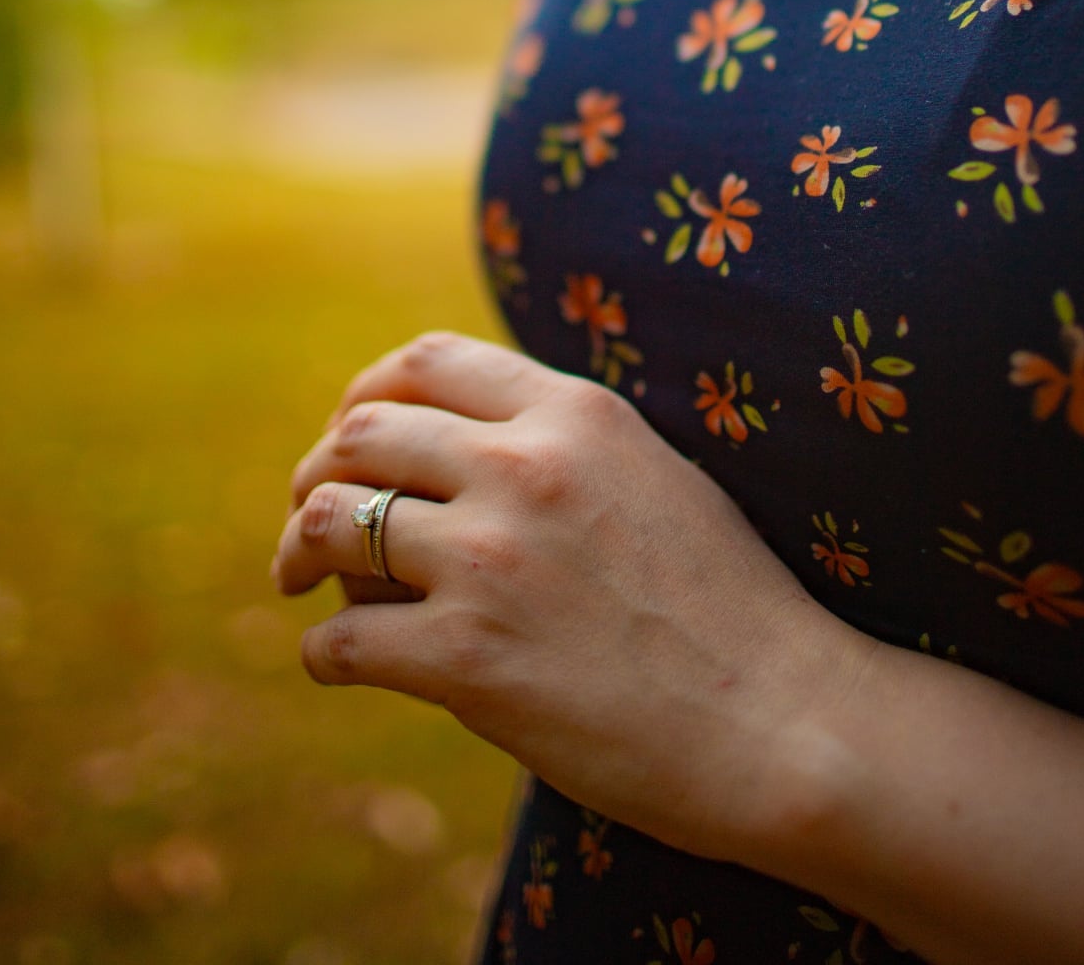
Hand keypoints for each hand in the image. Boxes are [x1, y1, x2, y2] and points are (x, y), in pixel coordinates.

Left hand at [274, 330, 866, 865]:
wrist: (782, 721)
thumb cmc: (728, 608)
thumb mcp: (652, 472)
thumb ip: (563, 442)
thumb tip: (464, 438)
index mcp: (574, 413)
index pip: (425, 362)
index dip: (366, 395)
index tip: (352, 438)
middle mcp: (525, 469)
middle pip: (361, 435)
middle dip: (317, 474)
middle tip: (312, 520)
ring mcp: (492, 562)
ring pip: (333, 524)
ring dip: (301, 551)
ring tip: (301, 582)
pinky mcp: (469, 661)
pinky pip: (342, 642)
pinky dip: (323, 653)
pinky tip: (339, 664)